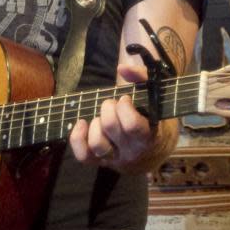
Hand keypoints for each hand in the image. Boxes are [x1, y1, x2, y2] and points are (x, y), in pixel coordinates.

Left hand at [68, 59, 174, 173]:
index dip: (124, 107)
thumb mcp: (152, 95)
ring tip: (100, 117)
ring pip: (97, 145)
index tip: (125, 98)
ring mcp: (115, 158)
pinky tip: (82, 123)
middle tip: (112, 104)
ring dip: (95, 124)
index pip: (132, 125)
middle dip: (107, 108)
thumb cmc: (150, 115)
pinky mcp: (100, 161)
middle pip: (111, 128)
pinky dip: (77, 138)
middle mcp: (132, 151)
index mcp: (148, 136)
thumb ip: (141, 76)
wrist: (151, 148)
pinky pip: (83, 156)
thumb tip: (122, 68)